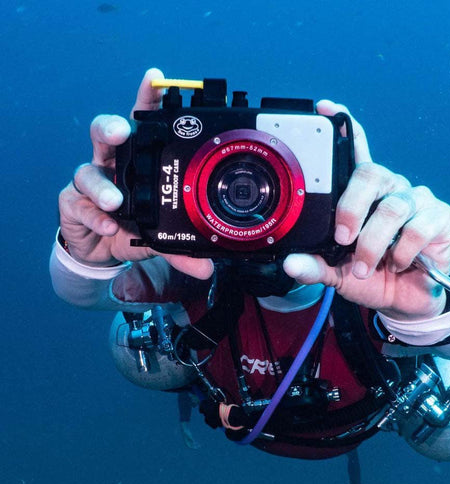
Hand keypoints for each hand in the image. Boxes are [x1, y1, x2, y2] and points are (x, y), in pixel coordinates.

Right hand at [58, 68, 213, 279]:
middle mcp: (113, 165)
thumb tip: (207, 268)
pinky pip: (79, 205)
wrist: (103, 250)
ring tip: (115, 201)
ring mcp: (91, 182)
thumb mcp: (162, 238)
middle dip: (111, 128)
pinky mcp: (73, 203)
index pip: (142, 123)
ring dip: (102, 185)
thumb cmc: (134, 228)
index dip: (147, 99)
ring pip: (88, 169)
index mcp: (139, 161)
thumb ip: (182, 250)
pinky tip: (108, 227)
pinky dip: (94, 217)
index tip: (156, 78)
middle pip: (105, 133)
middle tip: (122, 131)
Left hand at [283, 100, 449, 320]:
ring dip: (374, 242)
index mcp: (364, 195)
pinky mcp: (440, 216)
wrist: (404, 301)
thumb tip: (290, 263)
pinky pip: (419, 227)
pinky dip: (403, 251)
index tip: (324, 109)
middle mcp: (390, 189)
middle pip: (371, 173)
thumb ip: (315, 265)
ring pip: (394, 206)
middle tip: (343, 238)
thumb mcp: (336, 274)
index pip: (355, 151)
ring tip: (366, 267)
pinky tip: (399, 263)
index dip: (344, 127)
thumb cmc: (371, 277)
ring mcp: (417, 200)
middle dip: (352, 208)